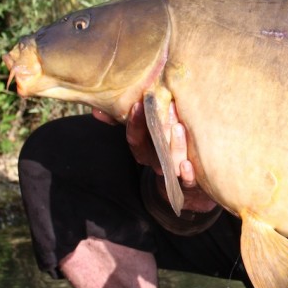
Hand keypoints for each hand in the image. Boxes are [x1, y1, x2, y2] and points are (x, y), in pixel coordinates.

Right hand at [93, 104, 217, 212]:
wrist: (186, 180)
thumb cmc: (165, 148)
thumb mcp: (146, 133)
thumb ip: (123, 121)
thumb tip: (97, 111)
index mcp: (145, 150)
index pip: (135, 138)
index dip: (135, 123)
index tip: (138, 104)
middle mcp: (157, 161)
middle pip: (154, 146)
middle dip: (157, 127)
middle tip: (165, 106)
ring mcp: (173, 172)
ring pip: (170, 161)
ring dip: (174, 145)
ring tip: (178, 127)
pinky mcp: (189, 182)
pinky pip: (187, 180)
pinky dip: (187, 173)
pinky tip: (187, 164)